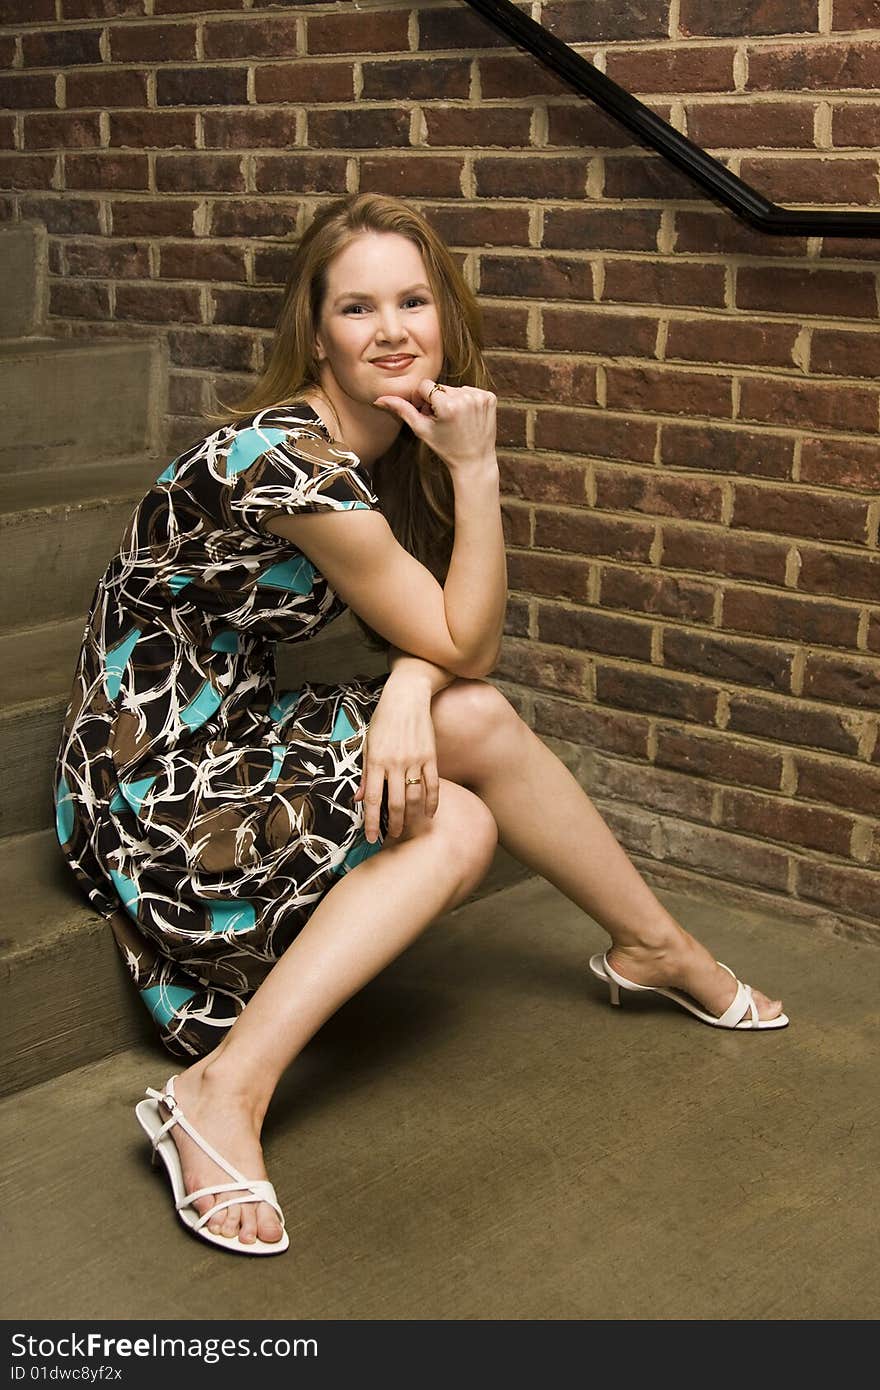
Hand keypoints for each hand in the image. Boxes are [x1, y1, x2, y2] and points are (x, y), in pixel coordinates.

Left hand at [353, 675, 439, 842]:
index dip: (372, 821)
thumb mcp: (368, 744)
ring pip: (414, 797)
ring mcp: (414, 760)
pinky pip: (433, 785)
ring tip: (408, 829)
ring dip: (411, 817)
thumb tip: (359, 798)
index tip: (372, 837)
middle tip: (392, 837)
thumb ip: (365, 773)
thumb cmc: (383, 720)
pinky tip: (429, 814)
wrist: (406, 698)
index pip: (374, 799)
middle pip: (395, 803)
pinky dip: (432, 802)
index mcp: (376, 761)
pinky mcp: (430, 757)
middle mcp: (395, 763)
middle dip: (394, 825)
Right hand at [374, 378, 496, 476]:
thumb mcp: (421, 429)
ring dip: (452, 400)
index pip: (425, 386)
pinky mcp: (490, 398)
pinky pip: (471, 391)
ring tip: (455, 420)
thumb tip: (379, 399)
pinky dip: (467, 400)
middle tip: (441, 420)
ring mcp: (480, 397)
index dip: (423, 400)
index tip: (427, 413)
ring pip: (456, 388)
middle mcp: (465, 398)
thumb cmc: (446, 447)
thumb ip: (402, 410)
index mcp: (447, 405)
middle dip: (437, 400)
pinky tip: (467, 417)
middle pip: (441, 387)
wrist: (474, 461)